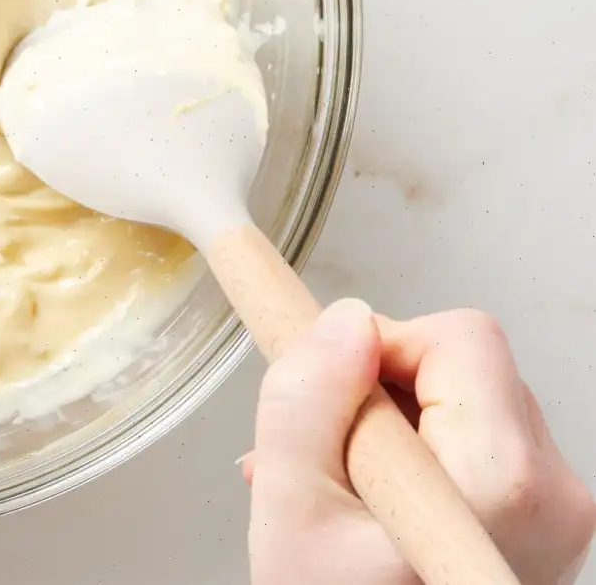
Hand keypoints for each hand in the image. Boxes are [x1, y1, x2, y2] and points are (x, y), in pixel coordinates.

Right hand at [245, 299, 595, 584]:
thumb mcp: (292, 508)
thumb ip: (308, 400)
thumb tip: (344, 319)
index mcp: (505, 480)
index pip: (458, 338)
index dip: (378, 348)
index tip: (328, 391)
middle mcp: (556, 496)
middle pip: (463, 370)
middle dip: (378, 395)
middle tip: (324, 458)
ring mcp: (558, 519)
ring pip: (465, 407)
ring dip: (391, 430)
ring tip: (340, 493)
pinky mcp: (546, 532)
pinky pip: (479, 452)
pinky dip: (418, 463)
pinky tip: (369, 507)